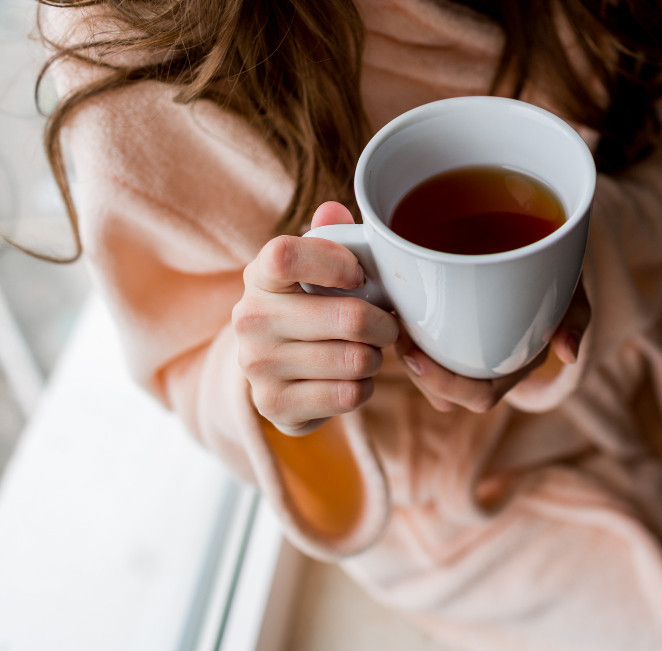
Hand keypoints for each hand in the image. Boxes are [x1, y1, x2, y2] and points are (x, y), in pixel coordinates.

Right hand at [233, 202, 399, 435]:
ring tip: (366, 352)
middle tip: (387, 326)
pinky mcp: (275, 406)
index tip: (359, 276)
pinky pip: (349, 395)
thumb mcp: (314, 270)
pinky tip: (351, 379)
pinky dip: (363, 388)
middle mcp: (250, 319)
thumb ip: (328, 237)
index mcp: (259, 276)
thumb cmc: (308, 309)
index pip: (286, 255)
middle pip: (350, 317)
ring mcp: (258, 366)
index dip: (335, 262)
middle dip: (385, 324)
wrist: (276, 375)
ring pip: (356, 359)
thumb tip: (333, 210)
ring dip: (375, 358)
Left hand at [394, 283, 589, 411]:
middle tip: (399, 335)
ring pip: (428, 374)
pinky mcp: (446, 328)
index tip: (416, 355)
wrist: (539, 243)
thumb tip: (568, 354)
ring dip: (407, 355)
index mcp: (515, 365)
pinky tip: (394, 304)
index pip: (480, 396)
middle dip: (417, 374)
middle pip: (446, 394)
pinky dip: (406, 332)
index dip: (446, 385)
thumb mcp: (571, 289)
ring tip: (394, 319)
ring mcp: (466, 349)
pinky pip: (421, 344)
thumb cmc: (555, 271)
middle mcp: (489, 365)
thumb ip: (576, 318)